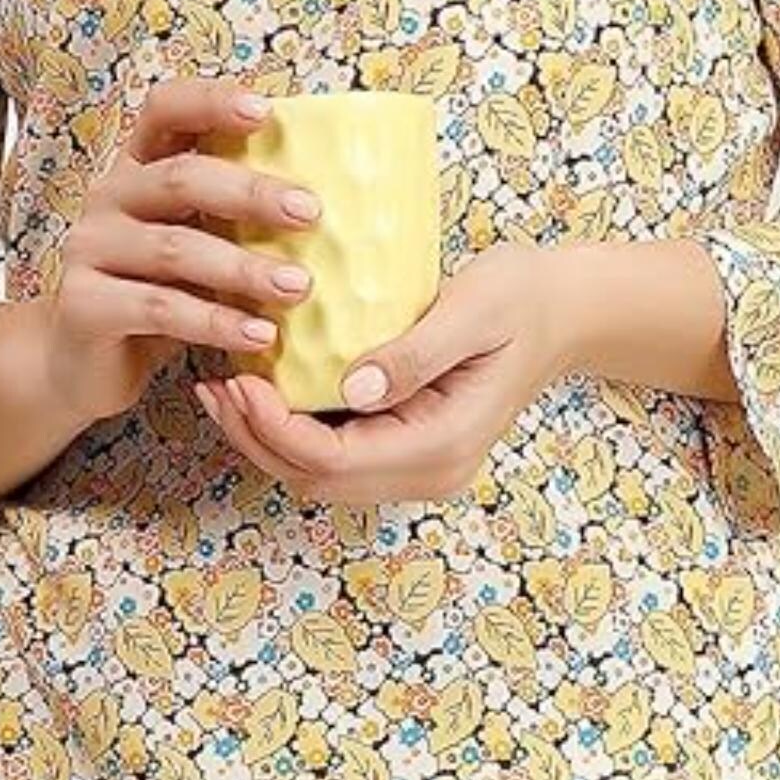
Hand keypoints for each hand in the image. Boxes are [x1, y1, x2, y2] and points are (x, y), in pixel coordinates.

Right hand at [32, 72, 333, 423]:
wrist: (83, 361)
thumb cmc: (156, 293)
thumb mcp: (196, 245)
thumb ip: (235, 219)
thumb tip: (329, 206)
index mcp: (137, 167)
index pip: (165, 109)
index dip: (210, 100)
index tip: (265, 110)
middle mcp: (107, 197)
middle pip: (179, 178)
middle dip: (250, 193)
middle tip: (311, 213)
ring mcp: (89, 249)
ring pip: (175, 248)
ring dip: (243, 267)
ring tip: (299, 287)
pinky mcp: (84, 304)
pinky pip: (161, 308)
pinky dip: (216, 321)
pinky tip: (259, 334)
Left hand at [193, 243, 577, 508]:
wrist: (563, 312)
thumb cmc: (522, 298)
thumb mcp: (474, 308)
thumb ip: (414, 352)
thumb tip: (351, 389)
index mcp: (444, 444)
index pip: (336, 461)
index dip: (276, 428)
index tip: (240, 380)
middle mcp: (430, 471)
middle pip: (317, 481)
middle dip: (257, 440)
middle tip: (216, 384)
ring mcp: (420, 468)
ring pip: (319, 478)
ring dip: (266, 441)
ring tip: (224, 390)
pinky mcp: (407, 450)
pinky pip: (336, 457)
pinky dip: (291, 432)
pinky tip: (263, 392)